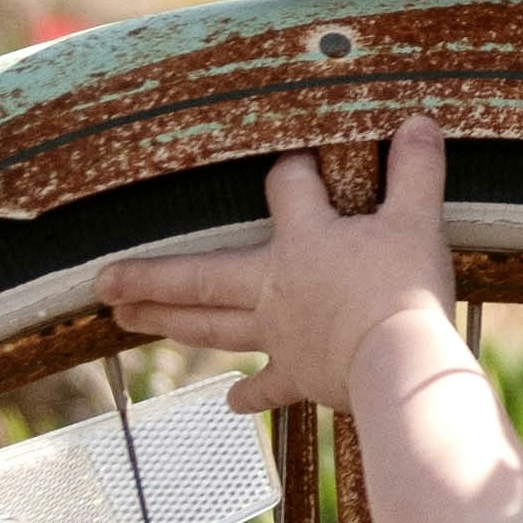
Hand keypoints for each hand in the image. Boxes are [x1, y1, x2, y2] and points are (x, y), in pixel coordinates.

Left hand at [97, 129, 462, 419]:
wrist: (402, 363)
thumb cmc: (405, 288)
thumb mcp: (416, 219)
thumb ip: (416, 171)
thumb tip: (420, 121)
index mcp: (302, 243)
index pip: (287, 190)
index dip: (294, 172)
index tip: (297, 163)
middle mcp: (274, 289)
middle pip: (201, 276)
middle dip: (151, 275)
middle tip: (101, 280)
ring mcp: (280, 337)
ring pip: (213, 328)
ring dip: (169, 322)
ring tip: (126, 319)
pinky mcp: (300, 377)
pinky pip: (268, 387)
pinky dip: (250, 394)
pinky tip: (231, 401)